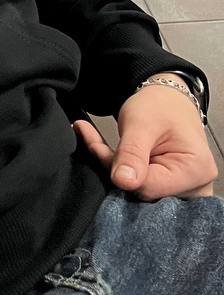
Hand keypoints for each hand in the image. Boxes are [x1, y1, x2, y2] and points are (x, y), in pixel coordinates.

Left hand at [73, 78, 216, 200]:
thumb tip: (123, 182)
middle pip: (145, 192)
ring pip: (139, 192)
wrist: (168, 102)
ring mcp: (185, 192)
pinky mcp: (171, 191)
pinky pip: (141, 189)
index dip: (120, 172)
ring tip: (103, 148)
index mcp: (196, 171)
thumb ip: (131, 153)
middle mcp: (196, 187)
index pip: (148, 187)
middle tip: (98, 147)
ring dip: (117, 172)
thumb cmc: (162, 107)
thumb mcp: (141, 122)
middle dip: (117, 172)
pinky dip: (123, 174)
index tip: (100, 151)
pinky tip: (110, 156)